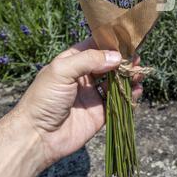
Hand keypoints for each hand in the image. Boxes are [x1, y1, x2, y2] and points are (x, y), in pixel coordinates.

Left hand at [17, 38, 143, 168]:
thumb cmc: (44, 98)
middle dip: (122, 60)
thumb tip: (116, 57)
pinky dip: (129, 95)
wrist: (37, 136)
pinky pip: (118, 102)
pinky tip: (136, 90)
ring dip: (128, 76)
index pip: (94, 47)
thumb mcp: (62, 70)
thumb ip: (89, 60)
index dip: (109, 43)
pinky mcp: (99, 114)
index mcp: (72, 62)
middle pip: (108, 64)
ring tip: (139, 72)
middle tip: (136, 58)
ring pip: (115, 82)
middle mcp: (83, 77)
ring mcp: (92, 95)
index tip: (126, 40)